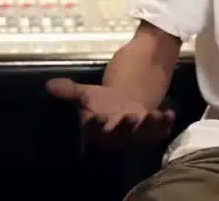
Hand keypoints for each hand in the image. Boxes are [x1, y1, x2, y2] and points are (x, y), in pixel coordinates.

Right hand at [46, 78, 175, 148]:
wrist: (125, 105)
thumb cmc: (103, 102)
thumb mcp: (86, 94)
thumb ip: (69, 91)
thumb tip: (48, 84)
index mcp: (99, 128)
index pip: (95, 129)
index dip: (95, 125)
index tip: (94, 116)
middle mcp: (117, 134)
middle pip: (119, 134)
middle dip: (124, 127)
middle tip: (128, 116)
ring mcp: (136, 133)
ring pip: (141, 133)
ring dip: (146, 126)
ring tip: (151, 114)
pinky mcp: (152, 130)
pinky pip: (159, 130)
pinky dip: (165, 123)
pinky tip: (169, 113)